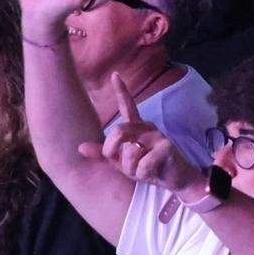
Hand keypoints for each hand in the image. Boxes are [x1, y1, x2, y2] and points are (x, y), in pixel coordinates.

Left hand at [96, 73, 203, 197]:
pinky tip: (154, 172)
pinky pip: (142, 165)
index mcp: (137, 128)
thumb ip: (103, 153)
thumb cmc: (147, 168)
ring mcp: (158, 136)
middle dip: (111, 152)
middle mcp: (147, 127)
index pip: (128, 106)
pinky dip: (143, 174)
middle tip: (119, 163)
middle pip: (118, 132)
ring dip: (131, 169)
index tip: (115, 75)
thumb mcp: (121, 163)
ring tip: (143, 169)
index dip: (121, 91)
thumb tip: (80, 146)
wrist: (174, 180)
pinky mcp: (166, 148)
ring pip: (129, 153)